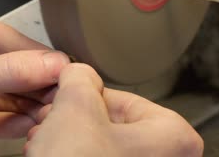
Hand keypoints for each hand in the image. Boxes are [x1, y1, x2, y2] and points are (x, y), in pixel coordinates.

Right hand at [26, 64, 203, 156]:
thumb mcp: (74, 107)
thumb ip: (79, 77)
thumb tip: (77, 73)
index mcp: (172, 138)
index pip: (122, 98)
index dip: (84, 97)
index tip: (65, 99)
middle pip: (108, 123)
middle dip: (71, 121)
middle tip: (50, 121)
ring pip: (97, 146)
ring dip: (66, 140)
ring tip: (45, 143)